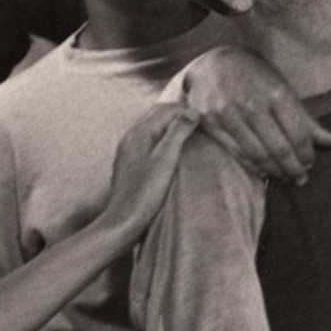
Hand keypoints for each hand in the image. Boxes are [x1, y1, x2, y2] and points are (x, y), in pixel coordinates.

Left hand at [97, 102, 195, 240]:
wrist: (123, 221)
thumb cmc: (145, 192)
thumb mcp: (165, 160)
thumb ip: (177, 133)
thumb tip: (192, 111)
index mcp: (138, 133)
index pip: (166, 110)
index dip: (187, 110)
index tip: (207, 116)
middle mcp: (131, 137)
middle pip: (157, 114)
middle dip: (179, 113)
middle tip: (202, 119)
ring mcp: (129, 149)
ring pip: (152, 126)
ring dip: (172, 124)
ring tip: (192, 130)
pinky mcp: (130, 162)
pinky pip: (149, 139)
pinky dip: (164, 136)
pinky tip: (174, 147)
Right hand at [179, 46, 325, 184]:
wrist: (212, 64)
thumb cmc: (255, 76)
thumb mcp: (283, 88)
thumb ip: (305, 118)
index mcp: (276, 93)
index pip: (298, 134)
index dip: (307, 154)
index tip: (310, 163)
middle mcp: (251, 104)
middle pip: (278, 149)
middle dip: (293, 168)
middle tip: (301, 178)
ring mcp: (228, 114)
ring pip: (257, 155)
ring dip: (275, 171)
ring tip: (285, 176)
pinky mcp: (210, 123)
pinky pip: (237, 153)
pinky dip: (253, 166)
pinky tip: (264, 170)